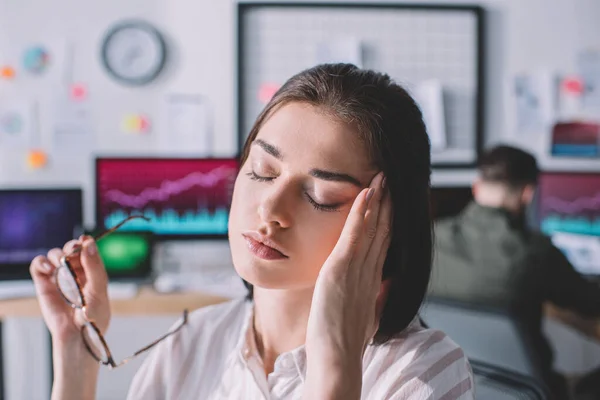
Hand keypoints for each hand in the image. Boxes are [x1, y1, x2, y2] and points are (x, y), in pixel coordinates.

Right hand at [30, 236, 110, 344]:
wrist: (77, 338)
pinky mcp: (44, 285)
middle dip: (71, 246)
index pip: (89, 251)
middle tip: (72, 250)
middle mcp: (76, 273)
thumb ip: (94, 267)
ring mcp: (60, 278)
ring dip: (57, 254)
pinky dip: (41, 262)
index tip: (84, 241)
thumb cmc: (93, 318)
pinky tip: (48, 267)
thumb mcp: (99, 290)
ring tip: (60, 263)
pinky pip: (39, 266)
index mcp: (93, 273)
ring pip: (55, 255)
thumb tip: (88, 244)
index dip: (86, 243)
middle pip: (71, 250)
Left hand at [304, 172, 391, 392]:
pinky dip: (360, 212)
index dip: (389, 219)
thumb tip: (382, 287)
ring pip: (372, 227)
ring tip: (381, 176)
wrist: (339, 360)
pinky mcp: (341, 270)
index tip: (391, 201)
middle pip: (383, 229)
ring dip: (377, 199)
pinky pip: (354, 235)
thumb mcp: (367, 315)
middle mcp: (371, 271)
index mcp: (374, 280)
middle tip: (390, 178)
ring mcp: (357, 269)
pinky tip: (365, 193)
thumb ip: (375, 297)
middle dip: (387, 203)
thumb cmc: (347, 342)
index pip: (384, 242)